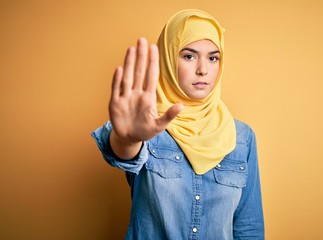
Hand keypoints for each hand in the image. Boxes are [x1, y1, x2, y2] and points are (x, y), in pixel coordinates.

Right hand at [109, 38, 182, 157]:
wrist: (129, 138)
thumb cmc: (145, 131)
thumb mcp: (159, 125)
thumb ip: (169, 116)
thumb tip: (181, 106)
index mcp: (148, 97)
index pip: (151, 76)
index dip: (153, 62)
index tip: (154, 47)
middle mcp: (137, 94)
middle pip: (139, 72)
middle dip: (141, 56)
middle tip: (142, 40)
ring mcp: (125, 97)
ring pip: (128, 77)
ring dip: (129, 63)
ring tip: (131, 49)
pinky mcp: (115, 103)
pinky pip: (116, 89)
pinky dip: (117, 80)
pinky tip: (120, 69)